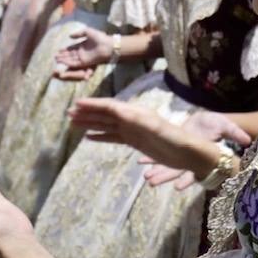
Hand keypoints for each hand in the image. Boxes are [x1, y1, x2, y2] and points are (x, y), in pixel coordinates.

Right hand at [55, 26, 110, 70]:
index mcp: (83, 45)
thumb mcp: (88, 32)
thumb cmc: (100, 37)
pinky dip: (68, 63)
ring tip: (56, 59)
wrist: (108, 45)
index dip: (66, 49)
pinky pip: (75, 63)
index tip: (59, 50)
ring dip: (64, 60)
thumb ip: (78, 34)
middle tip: (55, 56)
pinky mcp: (85, 62)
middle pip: (71, 55)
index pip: (72, 48)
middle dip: (63, 56)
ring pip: (71, 59)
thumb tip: (70, 36)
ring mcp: (83, 58)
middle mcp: (83, 52)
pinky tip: (62, 61)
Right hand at [69, 98, 241, 177]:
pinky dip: (100, 136)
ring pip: (106, 124)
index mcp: (135, 112)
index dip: (93, 105)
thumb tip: (114, 109)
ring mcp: (132, 130)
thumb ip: (135, 118)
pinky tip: (89, 137)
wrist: (189, 153)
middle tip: (68, 114)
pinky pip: (113, 136)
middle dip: (87, 113)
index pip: (109, 106)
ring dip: (90, 123)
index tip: (76, 104)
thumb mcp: (155, 127)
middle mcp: (131, 118)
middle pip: (105, 114)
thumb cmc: (174, 139)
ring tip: (74, 123)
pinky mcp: (134, 141)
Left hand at [135, 112, 252, 188]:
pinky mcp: (173, 147)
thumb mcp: (226, 126)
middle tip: (151, 183)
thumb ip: (235, 133)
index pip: (195, 172)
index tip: (177, 188)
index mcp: (202, 158)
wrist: (209, 121)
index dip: (187, 180)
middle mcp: (190, 160)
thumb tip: (247, 140)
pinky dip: (151, 158)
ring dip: (156, 171)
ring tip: (146, 178)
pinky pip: (160, 154)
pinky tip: (140, 161)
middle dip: (165, 177)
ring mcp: (181, 155)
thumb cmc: (219, 125)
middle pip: (177, 172)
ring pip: (167, 166)